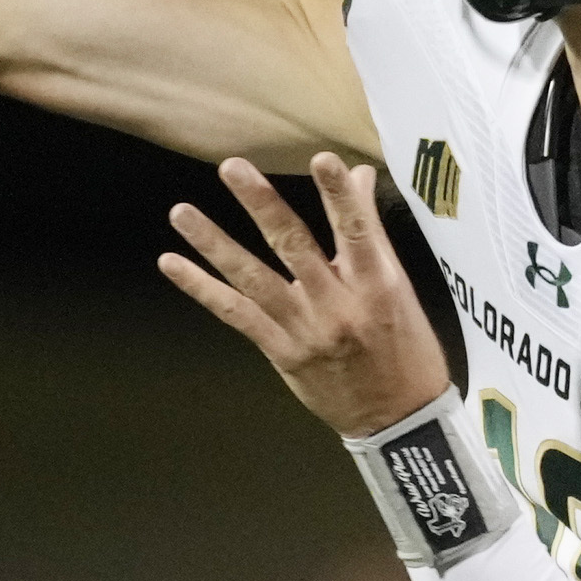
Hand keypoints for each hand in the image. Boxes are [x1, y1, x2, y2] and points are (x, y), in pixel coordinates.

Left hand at [158, 155, 455, 436]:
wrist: (397, 420)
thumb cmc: (407, 349)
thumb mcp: (401, 289)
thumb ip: (372, 231)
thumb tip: (358, 175)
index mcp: (376, 286)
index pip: (357, 232)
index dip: (340, 196)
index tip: (324, 160)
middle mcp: (337, 306)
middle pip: (295, 247)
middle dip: (262, 205)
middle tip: (233, 168)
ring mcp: (305, 330)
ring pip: (254, 279)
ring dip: (214, 244)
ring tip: (181, 212)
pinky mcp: (282, 352)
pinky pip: (236, 315)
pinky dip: (202, 289)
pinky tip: (173, 263)